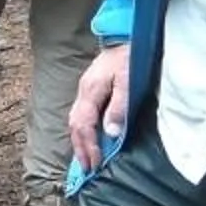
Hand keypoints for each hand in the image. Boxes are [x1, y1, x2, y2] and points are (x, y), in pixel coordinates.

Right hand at [68, 43, 128, 170]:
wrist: (129, 36)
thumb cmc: (131, 57)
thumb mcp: (128, 81)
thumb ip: (119, 107)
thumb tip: (109, 133)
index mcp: (90, 91)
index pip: (83, 126)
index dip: (88, 147)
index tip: (95, 165)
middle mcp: (83, 92)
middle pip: (74, 126)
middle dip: (80, 149)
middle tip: (86, 170)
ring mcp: (85, 90)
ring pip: (75, 121)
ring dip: (80, 142)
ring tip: (86, 159)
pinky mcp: (91, 89)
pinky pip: (82, 116)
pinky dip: (83, 132)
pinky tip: (89, 140)